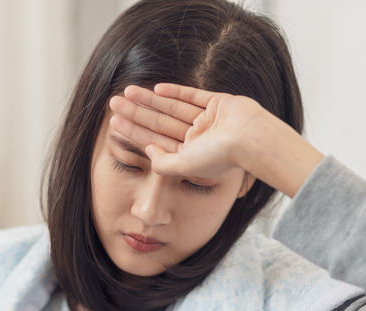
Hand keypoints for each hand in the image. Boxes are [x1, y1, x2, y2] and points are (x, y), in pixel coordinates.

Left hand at [109, 83, 323, 197]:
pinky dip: (176, 92)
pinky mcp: (220, 104)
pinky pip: (193, 96)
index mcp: (190, 157)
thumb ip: (163, 163)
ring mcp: (209, 121)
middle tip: (113, 103)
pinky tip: (157, 89)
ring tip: (127, 92)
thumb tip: (147, 151)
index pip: (155, 142)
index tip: (114, 123)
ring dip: (150, 101)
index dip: (134, 132)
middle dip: (136, 113)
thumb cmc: (220, 157)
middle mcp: (198, 139)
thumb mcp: (184, 166)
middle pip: (160, 123)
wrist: (252, 139)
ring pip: (172, 108)